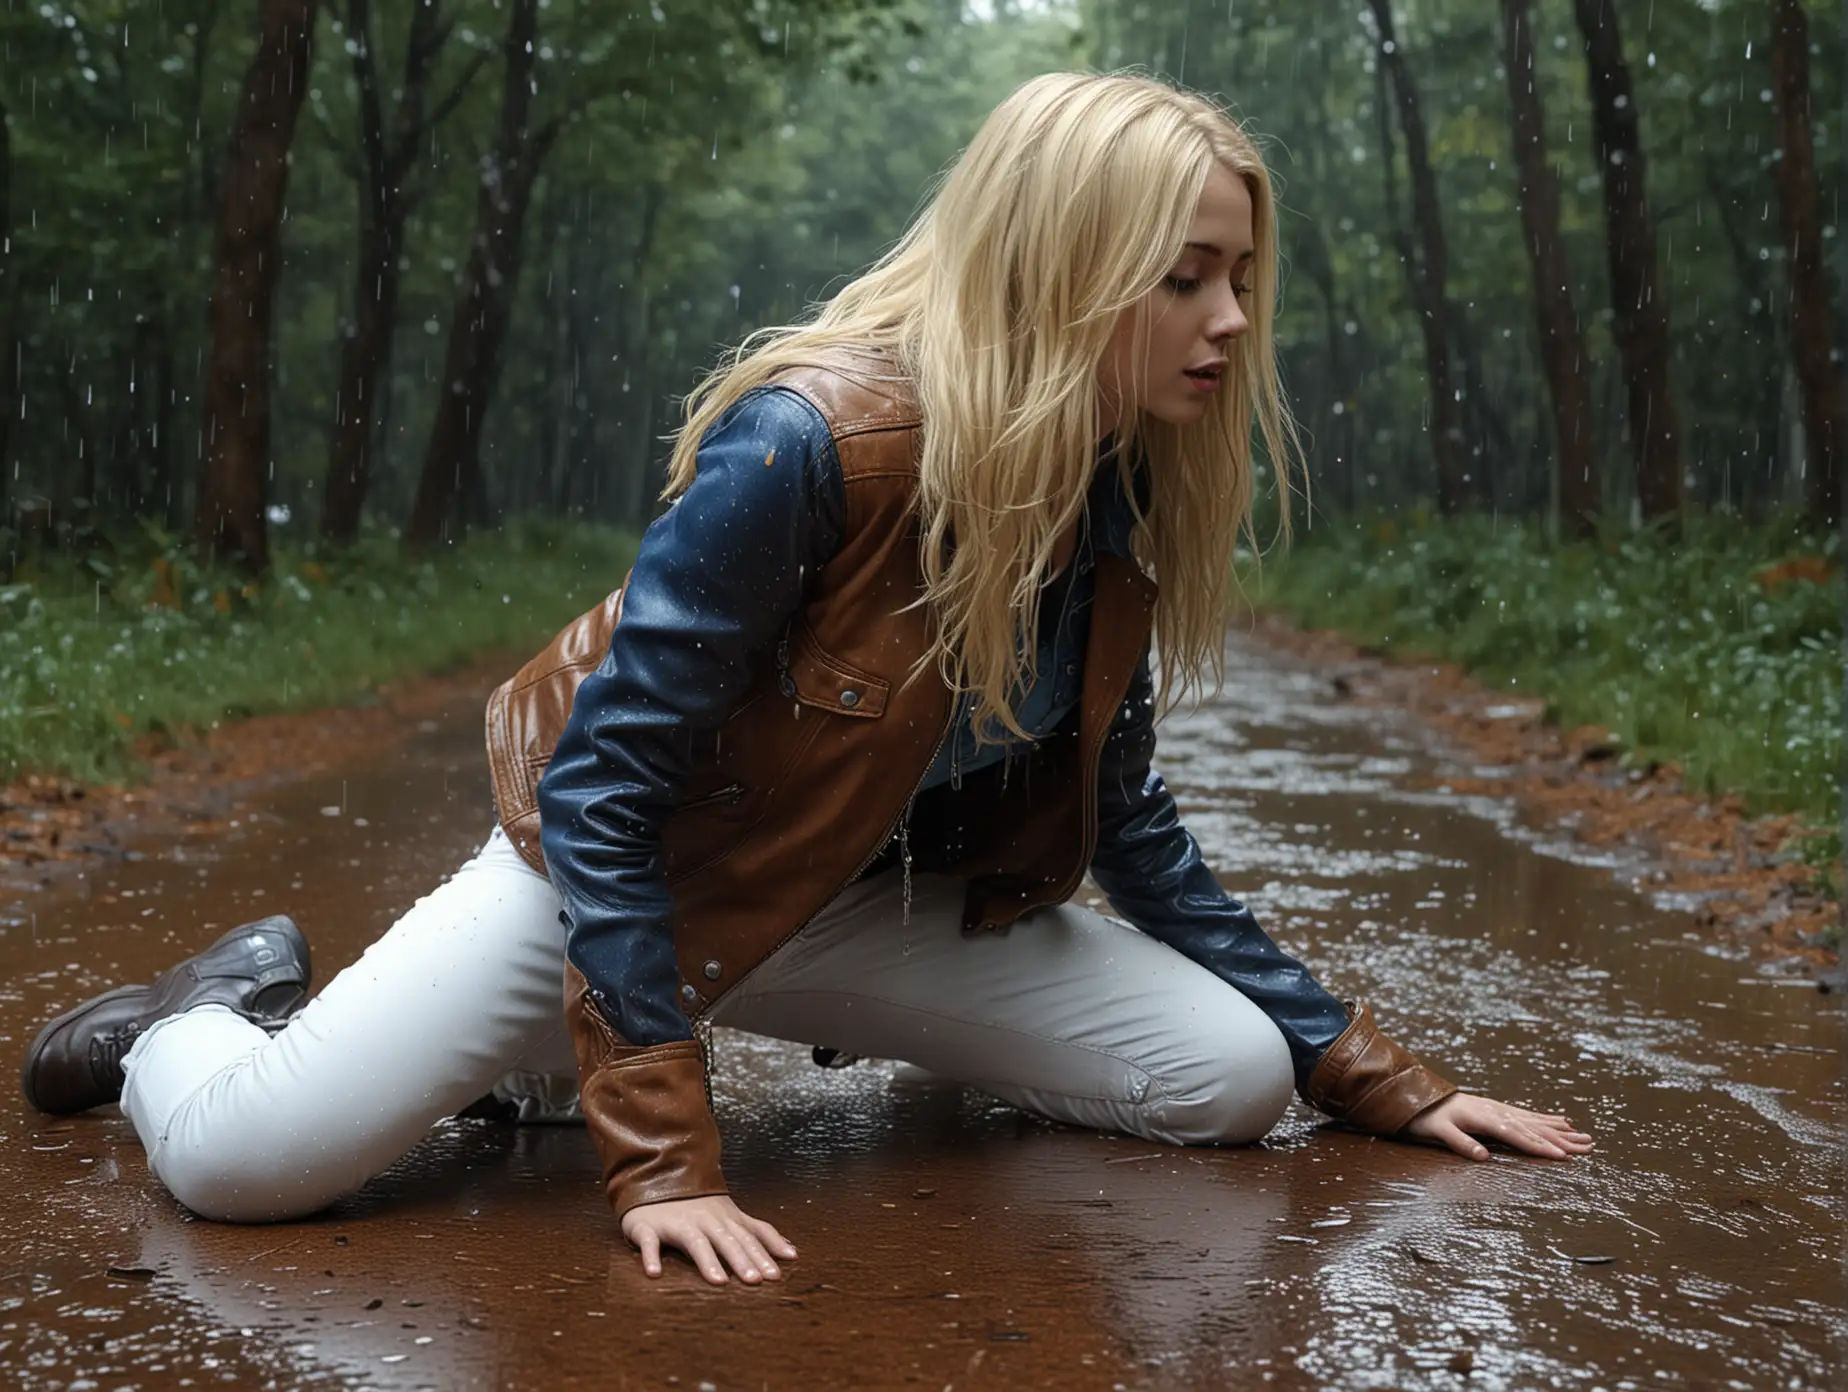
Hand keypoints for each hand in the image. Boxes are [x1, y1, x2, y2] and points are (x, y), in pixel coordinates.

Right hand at [620, 1194, 797, 1284]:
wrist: (657, 1179)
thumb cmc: (699, 1205)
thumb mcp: (733, 1216)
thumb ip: (760, 1233)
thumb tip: (792, 1252)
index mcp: (725, 1219)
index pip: (747, 1238)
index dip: (762, 1255)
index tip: (776, 1276)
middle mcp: (705, 1220)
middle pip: (726, 1240)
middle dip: (741, 1259)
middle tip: (755, 1280)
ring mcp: (677, 1223)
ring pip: (695, 1242)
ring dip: (707, 1261)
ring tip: (719, 1281)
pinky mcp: (649, 1228)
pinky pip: (650, 1242)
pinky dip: (651, 1256)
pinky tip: (655, 1273)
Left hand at [1400, 1092, 1594, 1160]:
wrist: (1417, 1096)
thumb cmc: (1426, 1118)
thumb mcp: (1437, 1132)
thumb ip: (1460, 1143)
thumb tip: (1484, 1158)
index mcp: (1485, 1119)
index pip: (1518, 1136)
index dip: (1541, 1147)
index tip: (1563, 1156)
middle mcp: (1497, 1112)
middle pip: (1534, 1128)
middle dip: (1562, 1139)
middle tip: (1588, 1147)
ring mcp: (1499, 1109)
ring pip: (1536, 1121)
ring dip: (1560, 1130)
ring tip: (1584, 1136)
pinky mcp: (1498, 1109)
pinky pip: (1528, 1114)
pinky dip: (1546, 1118)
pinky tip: (1561, 1120)